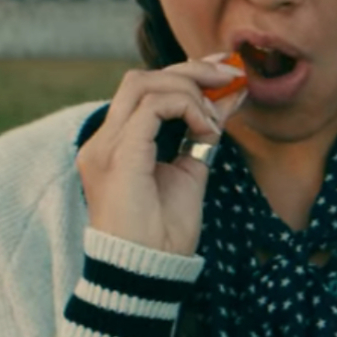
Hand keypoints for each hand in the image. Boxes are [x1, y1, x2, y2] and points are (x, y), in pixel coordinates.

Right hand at [76, 55, 247, 255]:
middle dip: (193, 69)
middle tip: (232, 75)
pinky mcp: (118, 155)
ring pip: (144, 84)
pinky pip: (153, 107)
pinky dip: (187, 108)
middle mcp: (104, 140)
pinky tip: (207, 131)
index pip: (145, 89)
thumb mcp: (193, 166)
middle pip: (142, 78)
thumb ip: (205, 129)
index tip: (226, 67)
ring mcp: (106, 146)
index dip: (186, 71)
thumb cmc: (167, 228)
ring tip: (214, 120)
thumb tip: (232, 94)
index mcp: (117, 143)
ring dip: (191, 90)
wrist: (150, 269)